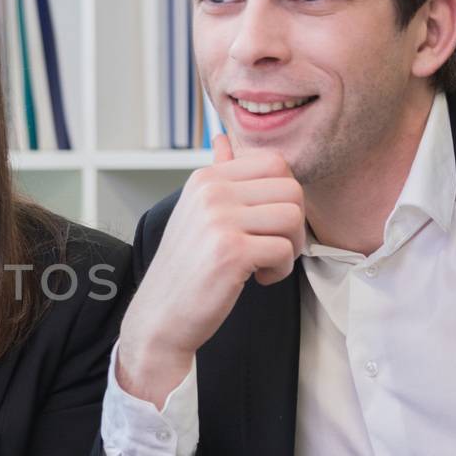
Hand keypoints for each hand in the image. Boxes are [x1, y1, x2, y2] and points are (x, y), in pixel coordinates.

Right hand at [116, 134, 305, 405]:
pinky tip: (257, 279)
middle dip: (294, 223)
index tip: (265, 224)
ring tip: (266, 264)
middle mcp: (210, 192)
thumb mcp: (197, 213)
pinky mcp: (231, 251)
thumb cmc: (187, 268)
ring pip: (293, 217)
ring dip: (290, 247)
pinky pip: (284, 250)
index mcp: (206, 179)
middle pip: (291, 188)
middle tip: (273, 247)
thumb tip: (224, 140)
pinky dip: (280, 271)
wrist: (161, 315)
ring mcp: (219, 220)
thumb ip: (217, 176)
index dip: (284, 196)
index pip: (275, 163)